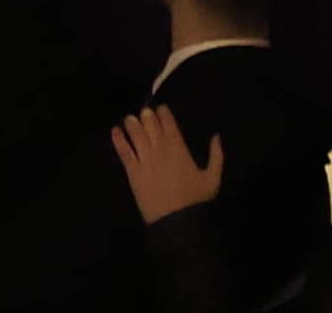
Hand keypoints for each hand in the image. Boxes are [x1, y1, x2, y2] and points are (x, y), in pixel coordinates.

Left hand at [112, 107, 223, 221]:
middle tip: (145, 114)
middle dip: (146, 115)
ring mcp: (144, 160)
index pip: (168, 121)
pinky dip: (118, 139)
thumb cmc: (195, 200)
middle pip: (149, 123)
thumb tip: (216, 136)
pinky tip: (115, 131)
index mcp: (179, 147)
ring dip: (132, 123)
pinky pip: (123, 151)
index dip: (163, 112)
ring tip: (130, 119)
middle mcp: (160, 148)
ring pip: (135, 133)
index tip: (160, 109)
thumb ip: (216, 155)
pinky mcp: (133, 172)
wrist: (175, 222)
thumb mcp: (213, 178)